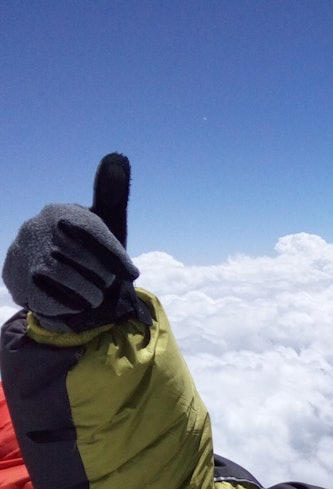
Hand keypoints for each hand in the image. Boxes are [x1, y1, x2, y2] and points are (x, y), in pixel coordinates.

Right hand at [2, 153, 149, 332]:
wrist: (60, 283)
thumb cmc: (90, 249)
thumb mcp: (106, 223)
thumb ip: (112, 193)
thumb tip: (118, 155)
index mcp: (61, 212)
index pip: (94, 234)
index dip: (116, 258)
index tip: (132, 274)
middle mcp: (36, 227)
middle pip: (84, 259)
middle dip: (102, 277)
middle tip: (105, 283)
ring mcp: (23, 252)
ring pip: (69, 280)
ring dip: (89, 293)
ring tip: (93, 293)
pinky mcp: (16, 279)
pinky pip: (52, 297)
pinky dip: (71, 304)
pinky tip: (75, 302)